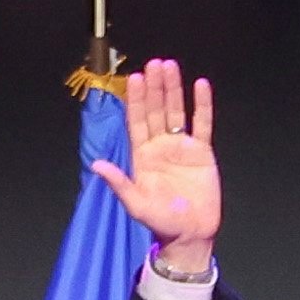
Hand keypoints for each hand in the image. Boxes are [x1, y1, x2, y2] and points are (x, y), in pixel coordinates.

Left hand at [90, 58, 220, 271]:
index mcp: (142, 156)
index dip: (137, 100)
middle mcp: (160, 147)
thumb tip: (96, 164)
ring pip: (176, 112)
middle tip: (154, 64)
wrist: (190, 235)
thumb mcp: (136, 204)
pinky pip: (202, 123)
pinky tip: (200, 86)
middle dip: (155, 88)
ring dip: (173, 89)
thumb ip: (118, 182)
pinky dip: (201, 105)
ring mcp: (182, 147)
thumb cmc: (161, 222)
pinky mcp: (202, 153)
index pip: (138, 121)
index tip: (135, 79)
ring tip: (170, 66)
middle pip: (156, 111)